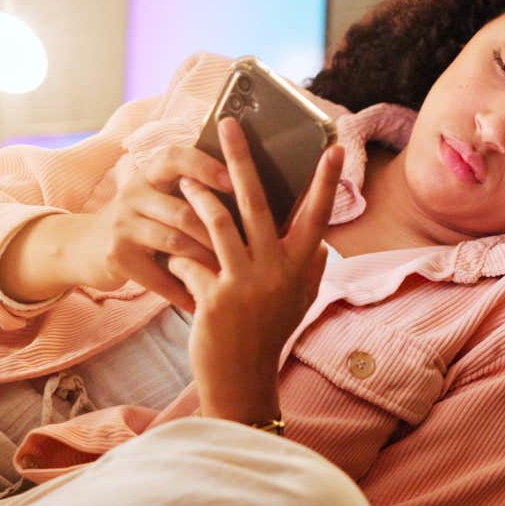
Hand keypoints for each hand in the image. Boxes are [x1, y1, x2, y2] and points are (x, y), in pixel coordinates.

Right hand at [0, 145, 232, 308]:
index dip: (203, 165)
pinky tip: (200, 303)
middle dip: (218, 232)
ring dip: (206, 261)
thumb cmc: (143, 222)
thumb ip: (192, 192)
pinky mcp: (116, 256)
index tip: (233, 178)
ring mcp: (122, 224)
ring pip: (174, 241)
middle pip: (183, 209)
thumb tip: (250, 192)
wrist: (86, 248)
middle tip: (249, 250)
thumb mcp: (160, 198)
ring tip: (231, 275)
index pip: (175, 157)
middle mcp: (133, 194)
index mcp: (151, 174)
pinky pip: (157, 275)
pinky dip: (181, 291)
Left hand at [167, 117, 343, 424]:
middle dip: (241, 159)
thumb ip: (310, 269)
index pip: (317, 214)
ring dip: (198, 196)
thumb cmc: (270, 337)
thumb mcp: (299, 302)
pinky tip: (170, 259)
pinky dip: (180, 257)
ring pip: (217, 222)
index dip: (326, 180)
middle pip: (258, 202)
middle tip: (230, 124)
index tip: (335, 146)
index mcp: (300, 266)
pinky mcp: (214, 299)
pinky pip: (191, 261)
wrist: (242, 381)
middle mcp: (277, 270)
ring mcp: (245, 283)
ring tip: (185, 178)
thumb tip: (321, 243)